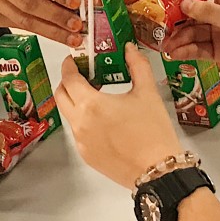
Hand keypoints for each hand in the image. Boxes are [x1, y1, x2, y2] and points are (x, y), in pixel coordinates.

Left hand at [56, 43, 182, 187]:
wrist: (159, 171)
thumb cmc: (153, 133)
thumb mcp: (148, 92)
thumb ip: (137, 65)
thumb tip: (129, 49)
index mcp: (91, 105)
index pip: (68, 78)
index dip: (69, 66)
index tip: (75, 60)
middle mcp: (80, 124)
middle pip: (61, 96)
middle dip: (68, 82)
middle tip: (84, 75)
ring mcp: (81, 142)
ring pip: (68, 114)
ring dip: (76, 102)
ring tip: (98, 97)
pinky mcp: (87, 156)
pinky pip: (78, 132)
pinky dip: (84, 121)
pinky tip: (104, 120)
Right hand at [161, 0, 219, 87]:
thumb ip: (209, 13)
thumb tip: (183, 3)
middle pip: (193, 8)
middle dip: (176, 15)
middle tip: (157, 22)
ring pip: (193, 30)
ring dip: (179, 36)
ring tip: (164, 44)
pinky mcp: (219, 51)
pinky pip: (198, 48)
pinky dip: (186, 50)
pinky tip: (174, 53)